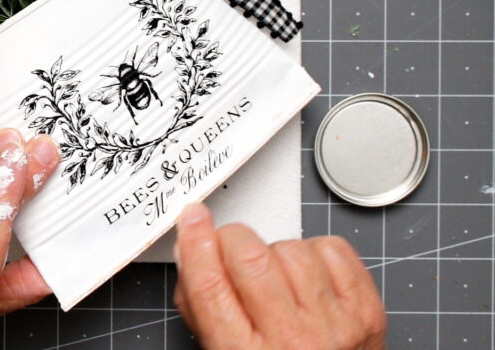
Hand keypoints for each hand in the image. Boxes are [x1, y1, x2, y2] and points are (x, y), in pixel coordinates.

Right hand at [172, 203, 386, 349]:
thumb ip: (201, 305)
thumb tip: (192, 252)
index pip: (211, 287)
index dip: (197, 244)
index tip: (193, 220)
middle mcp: (290, 341)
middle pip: (249, 258)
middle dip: (232, 239)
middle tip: (231, 246)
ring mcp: (333, 325)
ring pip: (290, 248)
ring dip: (276, 252)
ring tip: (277, 278)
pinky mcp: (365, 311)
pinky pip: (332, 249)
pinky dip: (315, 252)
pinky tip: (308, 278)